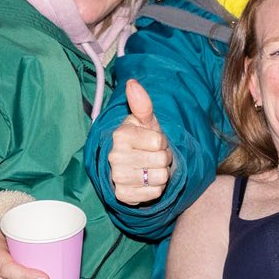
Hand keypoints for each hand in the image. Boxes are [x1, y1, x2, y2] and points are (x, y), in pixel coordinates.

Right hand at [108, 78, 173, 204]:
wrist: (134, 166)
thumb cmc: (143, 140)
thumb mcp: (147, 122)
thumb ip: (143, 105)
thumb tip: (132, 83)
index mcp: (120, 135)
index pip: (158, 142)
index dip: (162, 142)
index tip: (154, 142)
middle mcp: (115, 156)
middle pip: (161, 160)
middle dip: (163, 158)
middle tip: (153, 156)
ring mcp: (117, 177)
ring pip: (160, 178)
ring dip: (161, 174)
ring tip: (151, 167)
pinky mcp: (122, 195)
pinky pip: (154, 193)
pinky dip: (155, 189)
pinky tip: (146, 182)